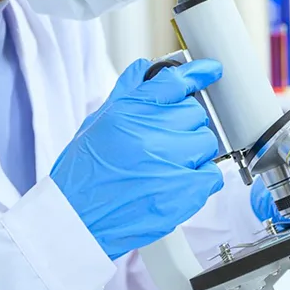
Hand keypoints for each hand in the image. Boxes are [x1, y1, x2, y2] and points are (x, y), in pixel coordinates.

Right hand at [52, 58, 224, 260]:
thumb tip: (147, 69)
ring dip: (194, 151)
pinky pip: (213, 174)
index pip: (174, 82)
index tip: (211, 71)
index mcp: (128, 112)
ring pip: (207, 142)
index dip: (197, 74)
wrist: (77, 220)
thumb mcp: (96, 122)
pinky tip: (179, 182)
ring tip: (169, 164)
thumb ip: (126, 92)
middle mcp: (150, 134)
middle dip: (184, 124)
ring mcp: (170, 164)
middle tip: (164, 140)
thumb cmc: (84, 173)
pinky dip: (201, 177)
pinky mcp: (184, 193)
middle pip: (194, 112)